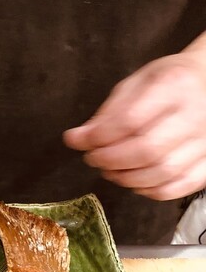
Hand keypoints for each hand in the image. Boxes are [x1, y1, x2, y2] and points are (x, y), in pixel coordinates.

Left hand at [63, 49, 205, 199]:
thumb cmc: (168, 81)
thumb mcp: (134, 84)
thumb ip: (107, 113)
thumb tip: (78, 138)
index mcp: (173, 86)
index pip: (130, 120)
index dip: (98, 137)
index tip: (77, 140)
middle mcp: (195, 114)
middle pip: (147, 150)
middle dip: (110, 160)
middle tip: (93, 158)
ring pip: (163, 172)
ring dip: (127, 178)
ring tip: (110, 170)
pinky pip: (181, 186)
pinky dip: (152, 190)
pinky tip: (135, 182)